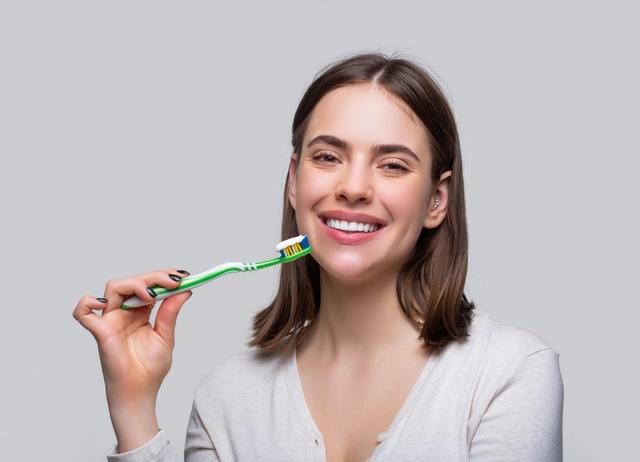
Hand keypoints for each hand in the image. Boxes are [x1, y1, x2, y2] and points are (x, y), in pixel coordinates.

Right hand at [73, 269, 191, 405]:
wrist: (140, 392)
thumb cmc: (150, 368)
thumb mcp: (166, 335)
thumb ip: (170, 312)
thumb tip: (184, 290)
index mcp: (139, 312)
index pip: (148, 286)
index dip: (163, 277)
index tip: (183, 276)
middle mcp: (124, 313)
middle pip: (133, 282)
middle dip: (155, 277)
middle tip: (174, 280)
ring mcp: (110, 321)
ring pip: (114, 288)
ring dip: (134, 284)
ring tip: (152, 295)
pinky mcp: (100, 332)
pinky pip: (83, 313)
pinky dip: (88, 303)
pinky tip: (106, 303)